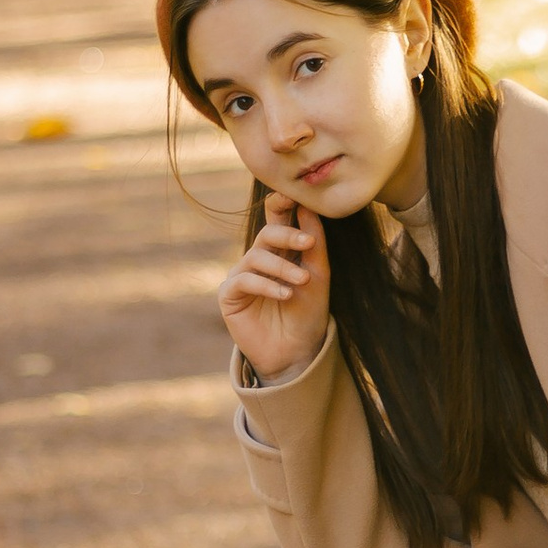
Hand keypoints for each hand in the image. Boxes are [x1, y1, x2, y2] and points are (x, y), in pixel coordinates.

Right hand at [220, 197, 330, 381]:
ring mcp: (242, 275)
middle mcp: (258, 259)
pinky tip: (285, 295)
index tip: (294, 196)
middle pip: (267, 233)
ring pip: (257, 256)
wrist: (297, 351)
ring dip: (283, 267)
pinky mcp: (229, 295)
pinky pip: (244, 280)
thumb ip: (313, 243)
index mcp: (280, 250)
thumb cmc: (308, 312)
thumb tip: (308, 206)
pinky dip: (267, 285)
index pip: (277, 219)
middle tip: (308, 243)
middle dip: (287, 235)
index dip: (281, 204)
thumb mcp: (318, 276)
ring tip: (302, 282)